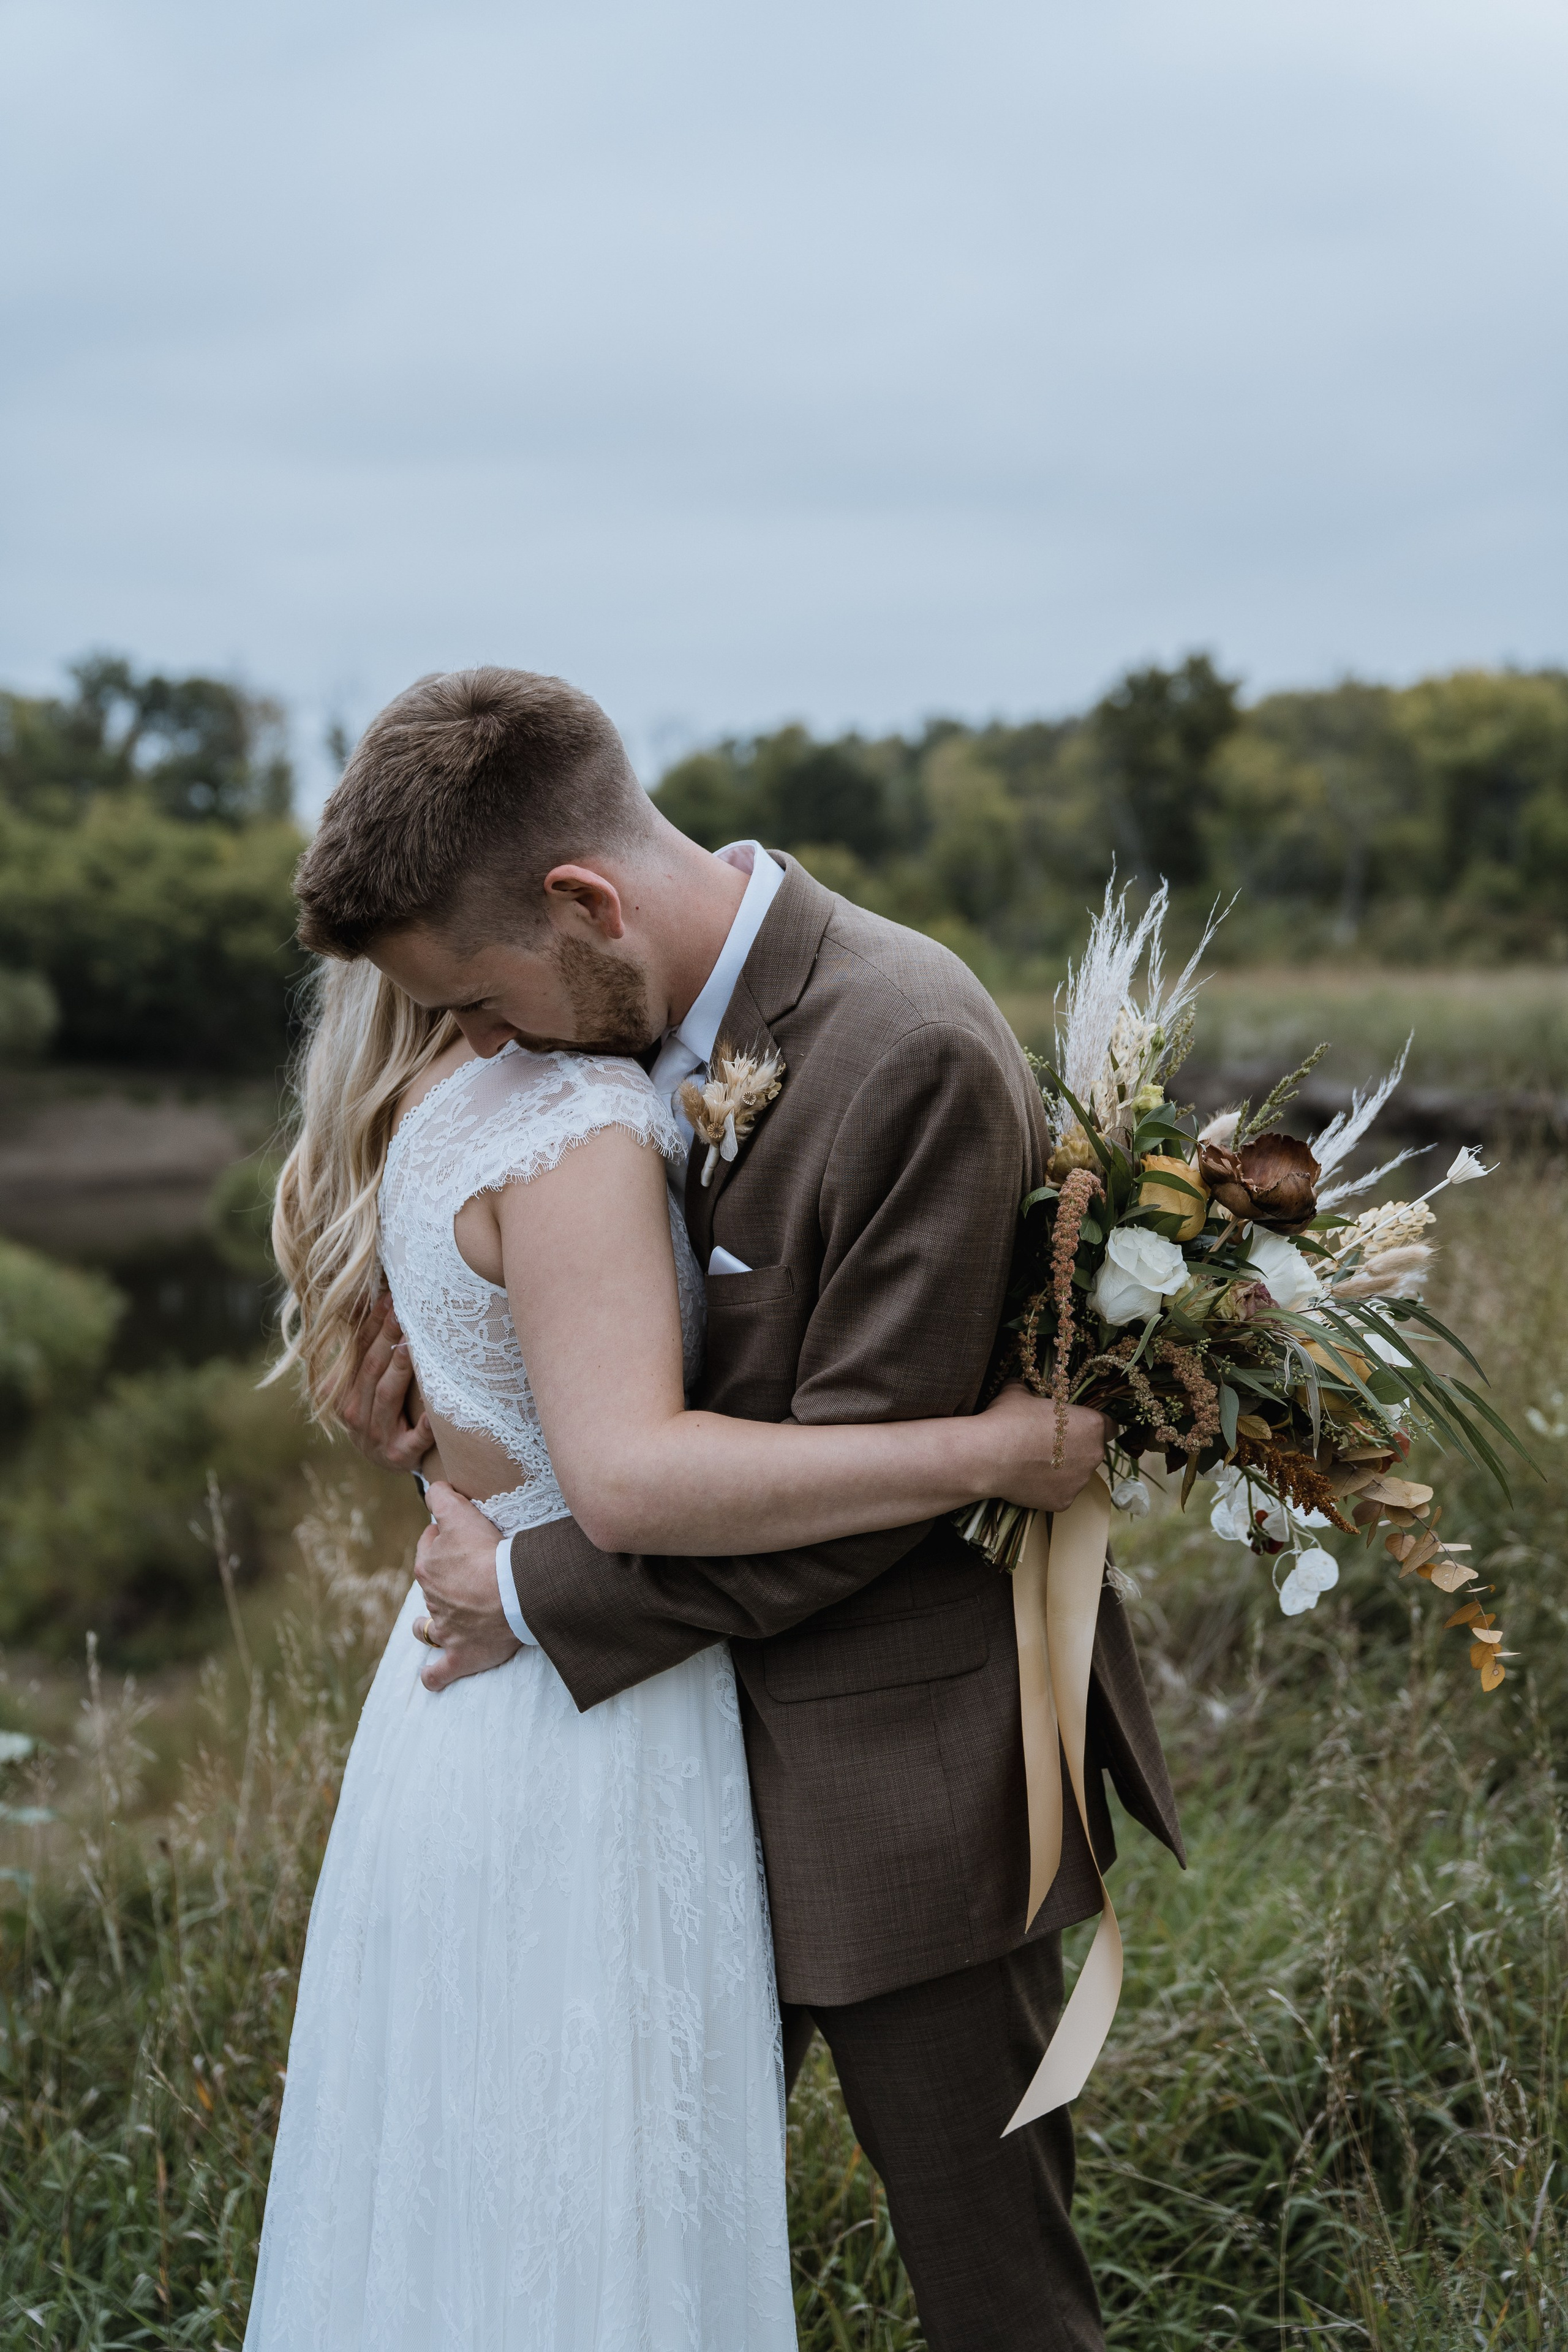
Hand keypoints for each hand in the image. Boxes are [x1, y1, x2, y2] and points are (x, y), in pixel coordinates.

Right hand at [340, 1295, 433, 1472]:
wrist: (386, 1459)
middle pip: (371, 1369)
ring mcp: (375, 1436)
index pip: (358, 1352)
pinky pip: (415, 1438)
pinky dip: (425, 1427)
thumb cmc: (381, 1413)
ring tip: (414, 1342)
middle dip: (387, 1337)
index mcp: (343, 1392)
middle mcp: (354, 1413)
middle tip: (403, 1310)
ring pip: (387, 1395)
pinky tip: (435, 1413)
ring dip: (400, 1367)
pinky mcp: (399, 1456)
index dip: (372, 1324)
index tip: (388, 1298)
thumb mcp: (364, 1386)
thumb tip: (377, 1300)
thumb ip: (368, 1353)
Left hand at [413, 1482, 521, 1691]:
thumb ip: (441, 1497)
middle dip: (443, 1576)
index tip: (460, 1533)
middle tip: (470, 1569)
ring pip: (429, 1626)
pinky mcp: (461, 1655)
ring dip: (432, 1623)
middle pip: (432, 1582)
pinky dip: (434, 1675)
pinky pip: (439, 1671)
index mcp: (428, 1567)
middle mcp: (432, 1599)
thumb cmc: (490, 1552)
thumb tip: (432, 1489)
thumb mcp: (461, 1514)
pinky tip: (432, 1676)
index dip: (442, 1536)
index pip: (428, 1544)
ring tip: (448, 1618)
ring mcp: (446, 1629)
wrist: (514, 1593)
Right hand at [980, 1382, 1110, 1514]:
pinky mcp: (1064, 1502)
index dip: (1092, 1427)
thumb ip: (1028, 1391)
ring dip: (1062, 1470)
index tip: (1076, 1428)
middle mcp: (1094, 1455)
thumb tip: (1020, 1386)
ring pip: (1076, 1475)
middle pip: (1092, 1452)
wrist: (990, 1456)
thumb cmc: (1009, 1419)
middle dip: (1075, 1449)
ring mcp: (1080, 1482)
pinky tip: (1027, 1480)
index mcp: (1092, 1424)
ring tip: (1033, 1464)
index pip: (1108, 1427)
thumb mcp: (1018, 1394)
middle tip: (1047, 1445)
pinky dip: (1047, 1489)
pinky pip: (1059, 1493)